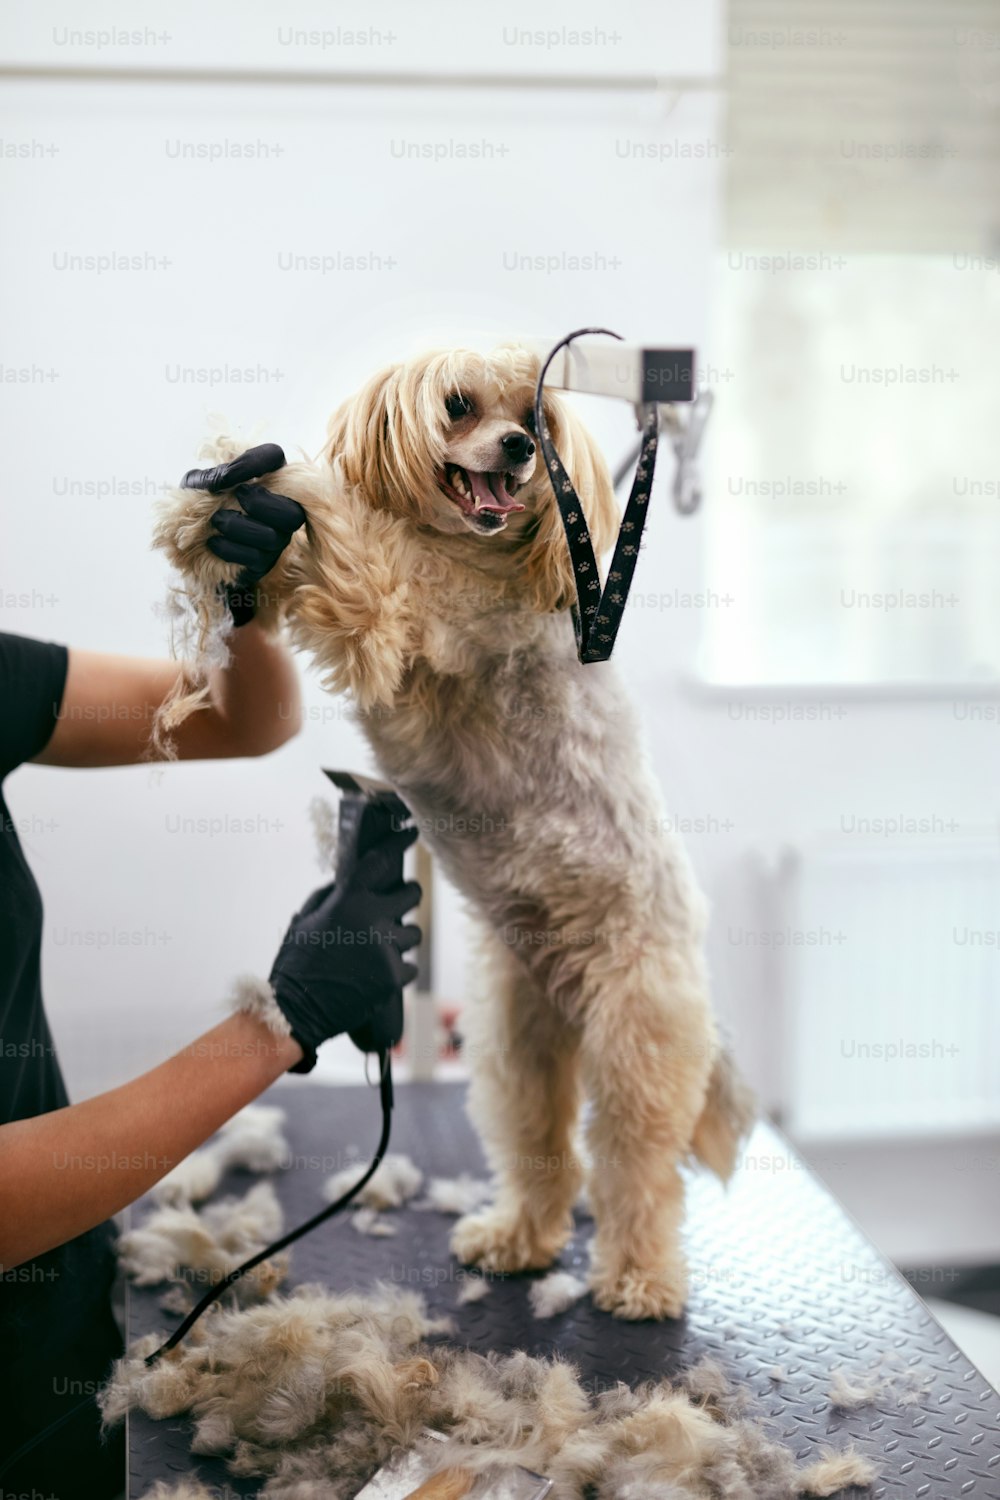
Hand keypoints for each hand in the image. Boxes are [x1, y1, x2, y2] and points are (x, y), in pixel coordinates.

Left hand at [181, 443, 305, 625]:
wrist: (195, 543)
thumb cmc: (204, 504)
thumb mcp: (199, 485)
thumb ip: (208, 478)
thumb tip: (220, 482)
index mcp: (267, 475)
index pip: (273, 456)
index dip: (254, 463)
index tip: (227, 474)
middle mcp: (282, 508)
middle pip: (292, 512)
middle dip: (262, 504)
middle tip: (237, 498)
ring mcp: (277, 538)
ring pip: (273, 537)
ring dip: (240, 527)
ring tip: (216, 521)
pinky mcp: (264, 562)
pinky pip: (255, 558)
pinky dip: (230, 548)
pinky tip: (212, 541)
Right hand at [268, 825, 420, 1070]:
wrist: (297, 1010)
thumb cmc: (296, 963)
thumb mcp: (304, 919)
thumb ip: (329, 895)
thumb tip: (346, 881)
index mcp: (349, 900)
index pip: (381, 860)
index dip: (399, 842)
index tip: (411, 831)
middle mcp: (373, 919)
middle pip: (413, 894)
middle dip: (406, 898)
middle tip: (394, 907)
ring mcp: (386, 949)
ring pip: (413, 933)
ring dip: (400, 938)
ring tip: (377, 950)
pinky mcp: (394, 977)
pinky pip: (410, 966)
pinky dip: (396, 970)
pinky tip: (376, 975)